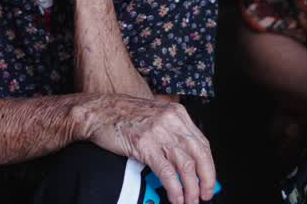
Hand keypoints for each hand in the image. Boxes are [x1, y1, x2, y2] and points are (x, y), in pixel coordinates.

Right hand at [75, 94, 215, 203]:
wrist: (98, 112)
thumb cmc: (122, 115)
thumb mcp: (154, 117)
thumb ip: (170, 133)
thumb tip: (184, 159)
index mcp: (176, 114)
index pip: (202, 143)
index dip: (209, 166)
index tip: (209, 180)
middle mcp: (171, 121)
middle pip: (199, 155)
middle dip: (206, 179)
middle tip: (205, 194)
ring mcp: (158, 132)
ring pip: (185, 166)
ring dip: (190, 189)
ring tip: (190, 201)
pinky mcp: (145, 145)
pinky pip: (166, 172)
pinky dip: (174, 188)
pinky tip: (175, 197)